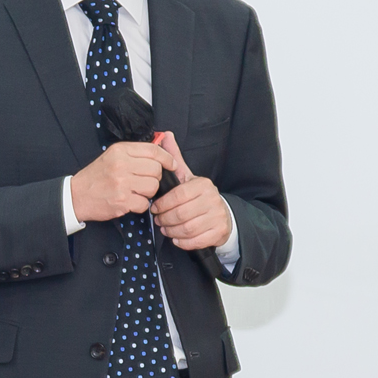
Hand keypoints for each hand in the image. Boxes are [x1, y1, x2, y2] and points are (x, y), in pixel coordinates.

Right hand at [70, 141, 177, 222]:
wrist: (77, 195)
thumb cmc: (97, 176)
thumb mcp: (113, 156)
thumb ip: (134, 153)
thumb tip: (160, 152)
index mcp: (120, 150)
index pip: (153, 150)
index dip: (167, 158)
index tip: (172, 164)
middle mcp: (122, 164)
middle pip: (156, 170)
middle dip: (155, 177)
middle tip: (143, 181)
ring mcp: (122, 183)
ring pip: (153, 187)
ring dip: (148, 192)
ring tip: (136, 191)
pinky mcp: (122, 201)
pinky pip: (144, 203)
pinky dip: (140, 205)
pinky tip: (130, 201)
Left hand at [148, 132, 231, 250]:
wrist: (223, 214)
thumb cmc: (199, 196)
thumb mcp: (188, 177)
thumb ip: (175, 158)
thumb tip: (165, 135)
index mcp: (203, 185)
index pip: (178, 196)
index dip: (163, 204)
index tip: (155, 208)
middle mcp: (213, 199)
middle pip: (181, 214)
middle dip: (165, 219)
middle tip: (158, 221)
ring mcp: (217, 217)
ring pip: (188, 228)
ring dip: (172, 231)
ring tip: (165, 229)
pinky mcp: (219, 232)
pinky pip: (197, 241)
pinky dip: (183, 242)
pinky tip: (176, 238)